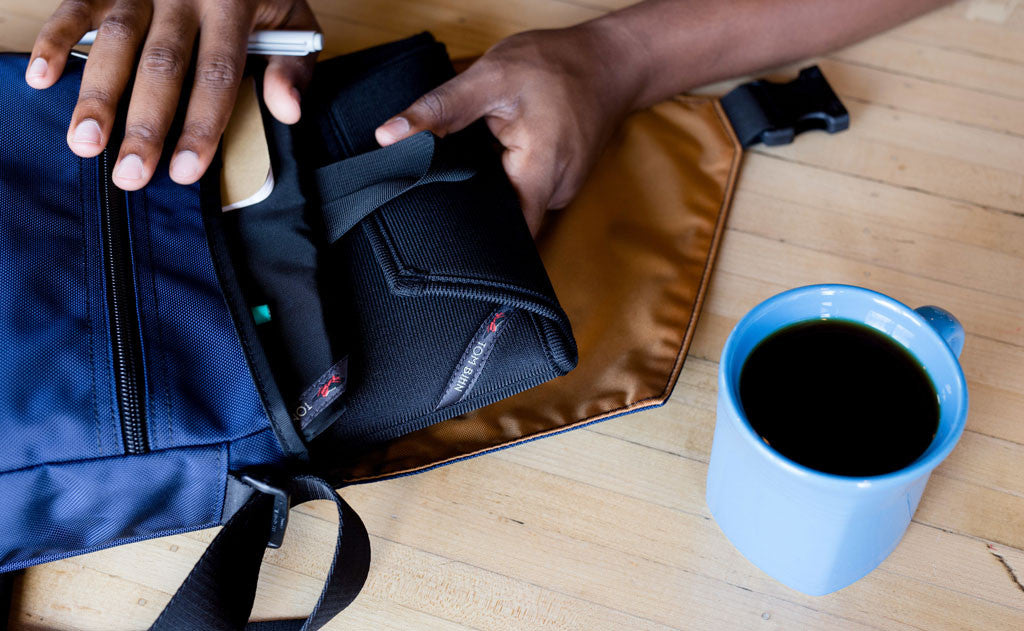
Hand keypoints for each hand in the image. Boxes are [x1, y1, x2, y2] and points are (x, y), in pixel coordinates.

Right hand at [26, 0, 319, 190]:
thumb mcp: (293, 21)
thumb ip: (293, 66)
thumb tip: (288, 110)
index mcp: (234, 5)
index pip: (218, 74)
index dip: (202, 124)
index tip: (184, 170)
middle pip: (163, 64)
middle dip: (145, 123)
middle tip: (129, 174)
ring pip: (117, 40)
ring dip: (98, 93)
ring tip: (85, 142)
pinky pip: (78, 5)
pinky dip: (56, 39)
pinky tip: (43, 76)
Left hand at [374, 24, 644, 235]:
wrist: (612, 61)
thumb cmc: (555, 65)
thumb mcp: (491, 77)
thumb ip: (440, 109)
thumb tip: (388, 137)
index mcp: (540, 174)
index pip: (505, 236)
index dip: (469, 241)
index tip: (434, 237)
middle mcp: (555, 192)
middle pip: (505, 223)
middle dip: (469, 213)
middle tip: (429, 197)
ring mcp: (560, 190)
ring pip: (512, 207)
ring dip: (486, 191)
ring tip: (463, 169)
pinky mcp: (558, 181)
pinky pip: (523, 191)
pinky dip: (503, 178)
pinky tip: (489, 159)